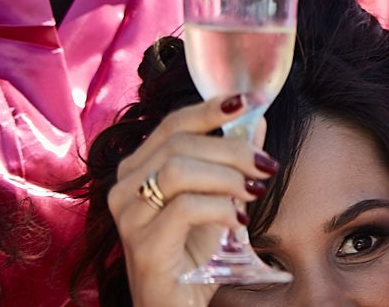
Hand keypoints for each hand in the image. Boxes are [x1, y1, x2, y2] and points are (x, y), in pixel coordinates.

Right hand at [107, 95, 278, 306]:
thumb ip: (231, 159)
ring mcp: (129, 217)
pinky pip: (185, 208)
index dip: (210, 109)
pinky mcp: (143, 245)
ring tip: (252, 193)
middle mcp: (124, 189)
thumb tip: (255, 119)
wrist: (178, 304)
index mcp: (137, 170)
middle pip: (180, 144)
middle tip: (265, 166)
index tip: (248, 102)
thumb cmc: (193, 251)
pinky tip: (237, 221)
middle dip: (233, 149)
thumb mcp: (217, 197)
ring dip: (227, 177)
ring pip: (179, 171)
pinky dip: (221, 208)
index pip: (172, 124)